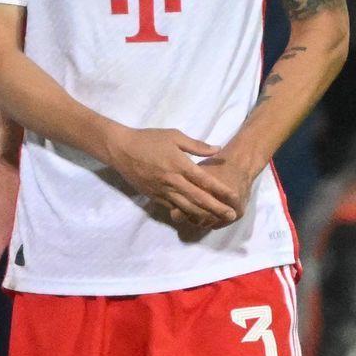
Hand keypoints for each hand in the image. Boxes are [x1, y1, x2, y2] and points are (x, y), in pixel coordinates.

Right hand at [104, 127, 240, 225]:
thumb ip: (197, 145)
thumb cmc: (148, 139)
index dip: (221, 190)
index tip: (234, 197)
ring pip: (186, 207)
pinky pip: (172, 208)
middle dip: (217, 208)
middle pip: (199, 198)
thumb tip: (217, 149)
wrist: (120, 149)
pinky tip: (194, 217)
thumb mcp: (174, 136)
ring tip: (217, 220)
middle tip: (231, 215)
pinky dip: (185, 214)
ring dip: (203, 215)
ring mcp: (163, 190)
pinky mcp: (154, 196)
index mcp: (180, 165)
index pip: (205, 180)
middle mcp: (173, 181)